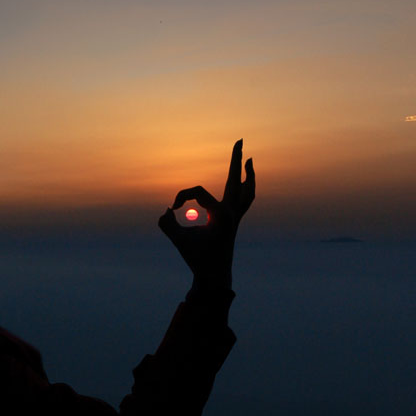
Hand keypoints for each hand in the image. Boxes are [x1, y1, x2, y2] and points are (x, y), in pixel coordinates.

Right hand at [158, 139, 254, 291]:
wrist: (214, 276)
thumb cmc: (197, 258)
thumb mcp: (178, 240)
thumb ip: (167, 224)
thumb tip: (165, 211)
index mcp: (221, 214)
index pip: (198, 192)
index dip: (182, 196)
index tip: (172, 209)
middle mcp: (232, 212)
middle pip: (235, 179)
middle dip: (236, 159)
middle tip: (240, 140)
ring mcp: (236, 218)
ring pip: (247, 192)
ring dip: (248, 176)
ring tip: (250, 161)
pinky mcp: (234, 223)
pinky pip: (245, 202)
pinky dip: (246, 190)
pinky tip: (244, 183)